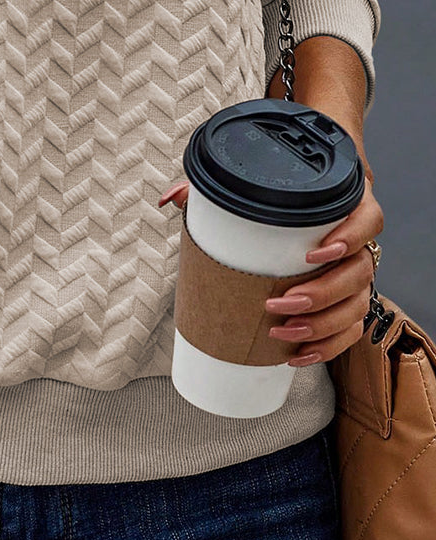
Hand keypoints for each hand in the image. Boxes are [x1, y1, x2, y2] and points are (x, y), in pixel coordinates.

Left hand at [157, 176, 382, 365]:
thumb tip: (170, 199)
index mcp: (345, 205)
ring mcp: (355, 273)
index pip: (368, 219)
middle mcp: (357, 241)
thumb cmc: (280, 195)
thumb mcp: (252, 186)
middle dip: (323, 294)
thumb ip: (214, 188)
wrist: (304, 201)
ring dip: (323, 325)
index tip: (314, 254)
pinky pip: (351, 329)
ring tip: (284, 331)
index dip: (349, 237)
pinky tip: (298, 354)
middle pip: (360, 272)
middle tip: (283, 303)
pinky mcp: (348, 300)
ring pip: (357, 305)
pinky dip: (328, 346)